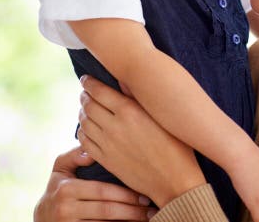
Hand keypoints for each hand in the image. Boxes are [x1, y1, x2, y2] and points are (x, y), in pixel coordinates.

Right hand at [34, 146, 154, 221]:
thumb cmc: (57, 189)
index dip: (125, 194)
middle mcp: (66, 210)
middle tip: (151, 208)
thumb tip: (91, 150)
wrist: (41, 218)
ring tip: (148, 219)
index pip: (102, 191)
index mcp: (67, 189)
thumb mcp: (60, 169)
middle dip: (132, 210)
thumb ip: (74, 155)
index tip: (144, 194)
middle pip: (107, 210)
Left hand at [77, 75, 205, 206]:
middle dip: (85, 96)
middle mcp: (115, 126)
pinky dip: (82, 132)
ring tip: (86, 109)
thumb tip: (123, 78)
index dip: (89, 83)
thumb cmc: (176, 145)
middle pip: (88, 105)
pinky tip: (88, 129)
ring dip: (82, 113)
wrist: (175, 181)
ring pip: (84, 123)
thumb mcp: (162, 115)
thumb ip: (139, 95)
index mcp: (129, 110)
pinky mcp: (107, 161)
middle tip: (86, 93)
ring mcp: (108, 145)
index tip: (86, 79)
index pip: (98, 91)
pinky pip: (84, 143)